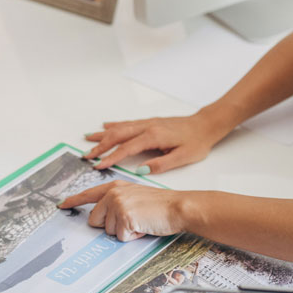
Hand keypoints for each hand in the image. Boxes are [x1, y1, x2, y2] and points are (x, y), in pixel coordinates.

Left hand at [57, 181, 186, 241]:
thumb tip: (102, 218)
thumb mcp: (135, 196)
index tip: (62, 205)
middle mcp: (113, 194)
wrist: (178, 207)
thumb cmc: (161, 205)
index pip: (89, 194)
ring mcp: (117, 205)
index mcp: (115, 186)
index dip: (74, 201)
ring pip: (108, 231)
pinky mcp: (124, 217)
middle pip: (95, 220)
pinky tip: (144, 226)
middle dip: (111, 226)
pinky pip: (120, 237)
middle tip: (132, 220)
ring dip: (124, 232)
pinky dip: (132, 237)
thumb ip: (117, 202)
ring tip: (141, 222)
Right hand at [83, 111, 229, 173]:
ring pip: (120, 128)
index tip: (98, 166)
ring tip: (88, 140)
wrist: (206, 125)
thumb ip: (160, 164)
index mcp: (153, 137)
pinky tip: (106, 126)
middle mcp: (147, 127)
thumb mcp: (183, 157)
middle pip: (118, 136)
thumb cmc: (197, 142)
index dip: (111, 158)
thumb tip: (140, 170)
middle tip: (86, 156)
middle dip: (100, 146)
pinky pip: (127, 123)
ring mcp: (147, 123)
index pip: (126, 148)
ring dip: (103, 135)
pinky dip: (114, 125)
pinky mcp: (150, 122)